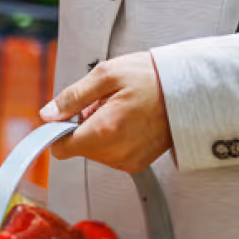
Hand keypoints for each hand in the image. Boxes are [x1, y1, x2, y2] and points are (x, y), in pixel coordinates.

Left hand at [39, 52, 172, 174]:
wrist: (189, 90)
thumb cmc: (152, 78)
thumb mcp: (106, 75)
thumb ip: (73, 97)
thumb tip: (49, 113)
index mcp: (104, 130)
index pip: (61, 148)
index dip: (59, 129)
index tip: (68, 115)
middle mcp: (115, 152)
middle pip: (78, 148)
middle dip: (84, 126)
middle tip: (104, 103)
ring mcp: (128, 161)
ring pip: (95, 151)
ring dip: (99, 132)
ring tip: (120, 110)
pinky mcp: (138, 164)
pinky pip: (112, 154)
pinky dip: (114, 138)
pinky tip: (129, 120)